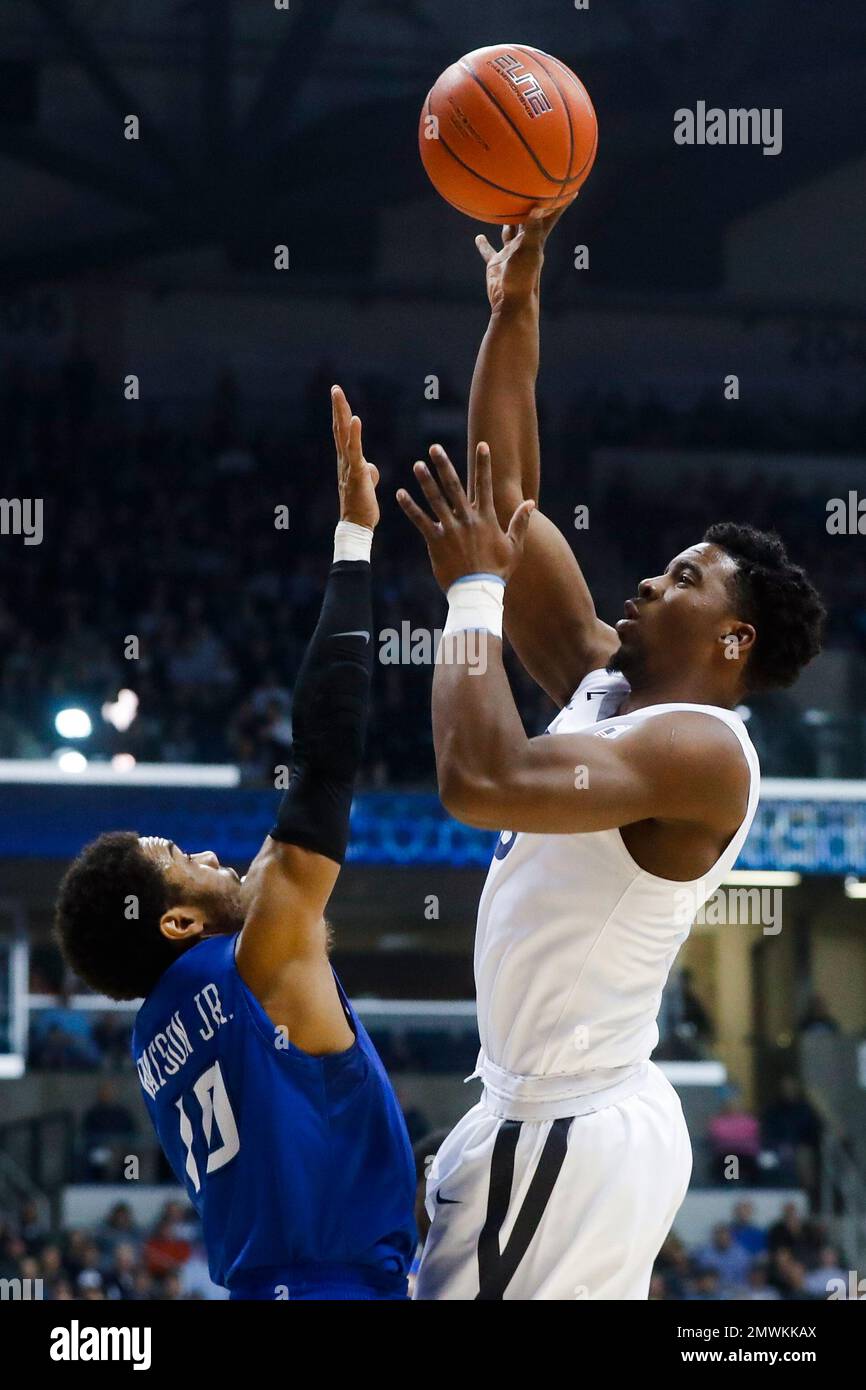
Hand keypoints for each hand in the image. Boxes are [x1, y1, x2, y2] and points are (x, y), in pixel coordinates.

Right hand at [331, 384, 379, 529]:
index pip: (344, 434)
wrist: (357, 525)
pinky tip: (356, 418)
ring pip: (344, 434)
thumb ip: (367, 472)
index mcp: (347, 462)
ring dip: (342, 413)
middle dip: (338, 407)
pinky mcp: (356, 472)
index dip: (342, 415)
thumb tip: (369, 467)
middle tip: (335, 388)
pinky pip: (355, 450)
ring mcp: (348, 465)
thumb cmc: (362, 507)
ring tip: (339, 394)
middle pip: (340, 429)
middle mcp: (344, 461)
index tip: (340, 397)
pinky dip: (355, 433)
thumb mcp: (367, 484)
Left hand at [397, 442, 533, 591]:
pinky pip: (420, 521)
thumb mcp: (514, 546)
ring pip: (436, 500)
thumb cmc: (497, 570)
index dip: (484, 464)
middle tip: (434, 448)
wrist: (478, 592)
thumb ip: (520, 522)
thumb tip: (530, 503)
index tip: (482, 445)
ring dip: (425, 481)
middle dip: (444, 465)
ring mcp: (450, 529)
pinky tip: (401, 493)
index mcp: (486, 518)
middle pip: (454, 486)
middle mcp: (467, 519)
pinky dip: (410, 507)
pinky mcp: (435, 541)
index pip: (485, 485)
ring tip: (417, 465)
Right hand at [475, 197, 575, 313]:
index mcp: (536, 240)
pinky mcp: (497, 264)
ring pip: (509, 232)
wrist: (511, 303)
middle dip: (532, 205)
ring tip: (505, 207)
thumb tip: (537, 207)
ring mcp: (510, 253)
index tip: (570, 187)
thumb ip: (532, 230)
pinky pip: (489, 251)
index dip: (559, 202)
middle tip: (532, 187)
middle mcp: (524, 244)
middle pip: (529, 219)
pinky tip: (479, 237)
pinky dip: (484, 245)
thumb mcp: (528, 251)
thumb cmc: (523, 278)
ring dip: (508, 222)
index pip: (549, 216)